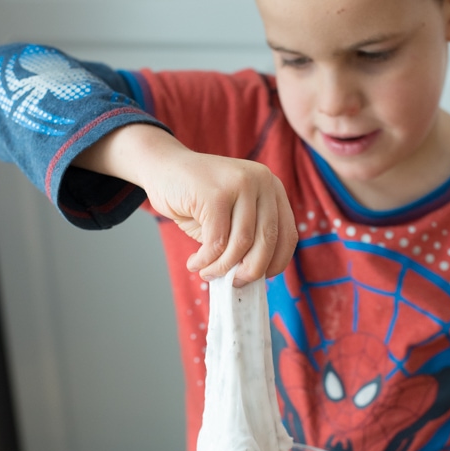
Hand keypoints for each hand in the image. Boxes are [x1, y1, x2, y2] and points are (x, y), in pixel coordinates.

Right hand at [146, 146, 296, 284]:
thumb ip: (247, 239)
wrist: (162, 167)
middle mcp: (262, 181)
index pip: (287, 234)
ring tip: (207, 272)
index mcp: (272, 187)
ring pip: (242, 244)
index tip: (261, 278)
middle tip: (234, 283)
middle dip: (251, 271)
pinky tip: (195, 262)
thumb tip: (253, 276)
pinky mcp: (215, 193)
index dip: (276, 262)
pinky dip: (206, 260)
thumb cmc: (198, 198)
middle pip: (267, 240)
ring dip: (223, 267)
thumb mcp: (232, 216)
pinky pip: (217, 241)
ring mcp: (239, 183)